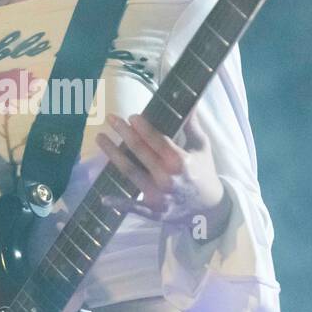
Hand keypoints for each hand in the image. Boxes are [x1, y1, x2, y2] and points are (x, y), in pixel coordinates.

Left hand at [94, 109, 230, 236]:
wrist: (210, 207)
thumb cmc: (203, 171)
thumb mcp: (201, 147)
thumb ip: (191, 124)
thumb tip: (189, 101)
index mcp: (181, 161)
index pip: (157, 140)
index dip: (142, 127)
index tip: (131, 116)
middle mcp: (168, 178)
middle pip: (140, 151)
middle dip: (124, 132)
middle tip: (111, 118)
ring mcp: (159, 196)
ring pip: (131, 172)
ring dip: (113, 154)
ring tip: (100, 138)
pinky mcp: (154, 211)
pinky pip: (134, 207)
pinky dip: (119, 204)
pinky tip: (103, 198)